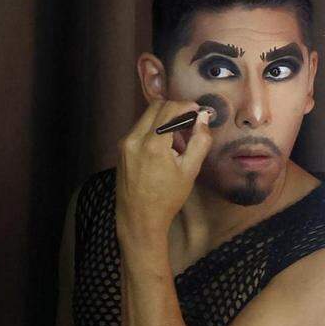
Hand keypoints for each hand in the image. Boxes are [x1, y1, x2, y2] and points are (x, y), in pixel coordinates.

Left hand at [116, 100, 213, 249]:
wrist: (139, 220)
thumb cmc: (167, 199)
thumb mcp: (190, 171)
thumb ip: (199, 141)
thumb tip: (203, 118)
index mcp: (152, 144)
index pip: (169, 109)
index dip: (186, 105)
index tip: (197, 110)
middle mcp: (134, 139)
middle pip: (155, 107)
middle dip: (174, 110)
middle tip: (189, 124)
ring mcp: (124, 144)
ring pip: (146, 117)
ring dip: (163, 121)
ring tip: (178, 142)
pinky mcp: (121, 150)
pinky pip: (139, 130)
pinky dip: (153, 130)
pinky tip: (164, 149)